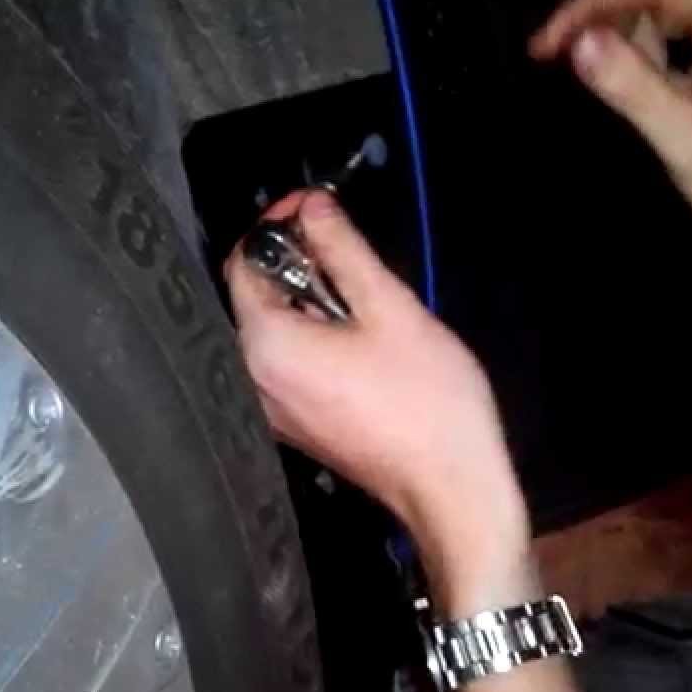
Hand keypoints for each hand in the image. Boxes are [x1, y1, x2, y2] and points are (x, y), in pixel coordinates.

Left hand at [224, 190, 532, 614]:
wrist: (450, 487)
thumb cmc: (426, 397)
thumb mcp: (388, 307)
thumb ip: (342, 249)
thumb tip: (311, 205)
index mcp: (264, 346)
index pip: (242, 263)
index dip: (274, 225)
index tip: (315, 206)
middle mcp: (251, 379)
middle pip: (250, 296)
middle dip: (293, 259)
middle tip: (342, 241)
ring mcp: (269, 407)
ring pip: (269, 329)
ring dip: (304, 296)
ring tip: (357, 285)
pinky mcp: (292, 424)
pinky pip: (283, 361)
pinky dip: (307, 333)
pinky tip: (353, 332)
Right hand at [531, 0, 691, 281]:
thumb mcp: (686, 139)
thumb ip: (632, 87)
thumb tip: (578, 43)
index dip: (588, 6)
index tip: (543, 47)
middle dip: (596, 13)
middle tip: (546, 54)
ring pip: (656, 6)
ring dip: (613, 29)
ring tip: (569, 63)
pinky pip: (671, 29)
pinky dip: (635, 47)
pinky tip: (614, 73)